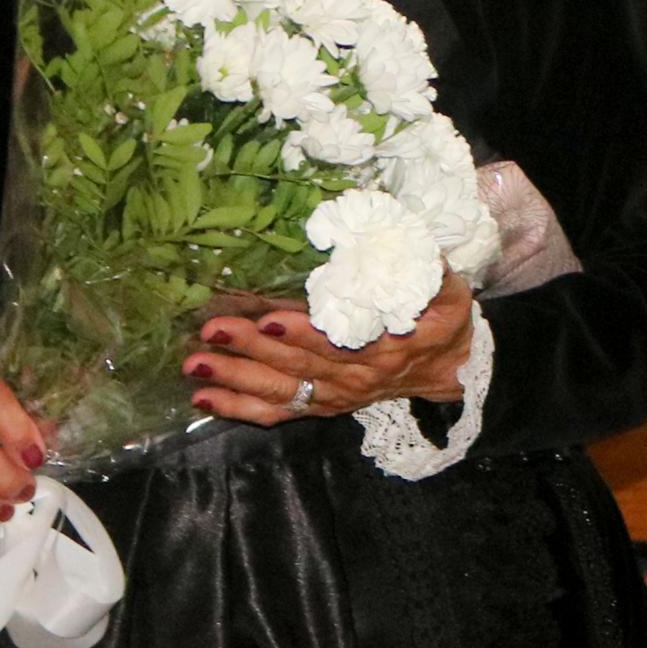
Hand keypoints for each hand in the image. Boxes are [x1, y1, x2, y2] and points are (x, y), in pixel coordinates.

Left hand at [186, 275, 476, 427]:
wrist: (451, 371)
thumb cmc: (443, 321)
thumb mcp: (448, 291)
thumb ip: (425, 269)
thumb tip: (391, 233)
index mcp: (387, 348)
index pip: (338, 343)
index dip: (302, 334)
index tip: (269, 319)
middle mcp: (356, 378)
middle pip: (298, 365)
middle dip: (250, 349)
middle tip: (212, 328)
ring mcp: (336, 397)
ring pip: (280, 391)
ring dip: (235, 379)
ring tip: (195, 364)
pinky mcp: (320, 407)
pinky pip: (277, 413)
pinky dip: (238, 409)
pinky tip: (202, 398)